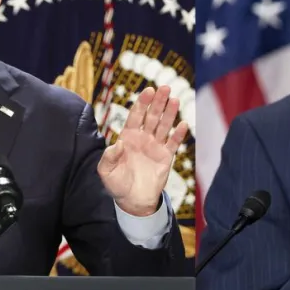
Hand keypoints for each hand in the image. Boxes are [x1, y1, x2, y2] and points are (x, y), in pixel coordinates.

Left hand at [97, 86, 188, 216]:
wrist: (132, 201)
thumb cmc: (116, 184)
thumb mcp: (106, 171)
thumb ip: (109, 156)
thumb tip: (118, 143)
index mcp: (127, 137)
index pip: (135, 115)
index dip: (142, 103)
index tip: (148, 90)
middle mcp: (142, 138)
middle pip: (151, 116)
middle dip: (158, 102)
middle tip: (165, 88)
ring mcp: (155, 146)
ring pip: (163, 126)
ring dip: (169, 113)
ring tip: (175, 100)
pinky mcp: (166, 157)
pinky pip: (173, 143)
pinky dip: (178, 134)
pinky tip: (183, 124)